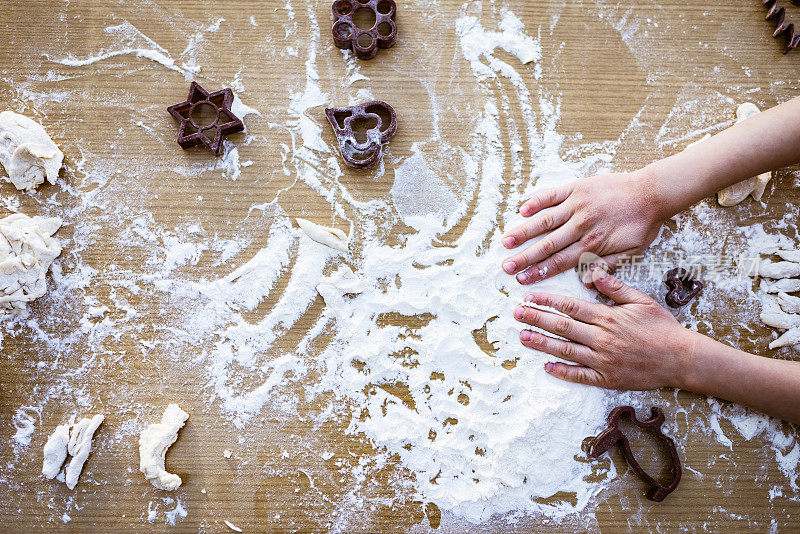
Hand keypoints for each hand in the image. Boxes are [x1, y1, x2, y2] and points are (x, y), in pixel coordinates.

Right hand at [501, 172, 664, 283]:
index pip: (560, 261)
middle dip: (525, 257)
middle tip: (506, 267)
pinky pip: (552, 194)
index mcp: (593, 243)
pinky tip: (522, 210)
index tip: (522, 280)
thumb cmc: (642, 224)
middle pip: (547, 244)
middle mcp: (582, 224)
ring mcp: (578, 204)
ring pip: (545, 220)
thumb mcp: (632, 252)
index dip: (539, 271)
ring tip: (506, 242)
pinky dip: (537, 201)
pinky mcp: (577, 187)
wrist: (653, 193)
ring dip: (524, 231)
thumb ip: (606, 267)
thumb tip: (585, 282)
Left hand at [513, 269, 695, 390]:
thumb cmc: (662, 328)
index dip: (547, 301)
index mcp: (607, 317)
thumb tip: (594, 273)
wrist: (681, 359)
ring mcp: (602, 360)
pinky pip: (579, 376)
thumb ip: (615, 287)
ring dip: (541, 343)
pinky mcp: (607, 379)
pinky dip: (561, 371)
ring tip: (523, 336)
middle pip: (561, 327)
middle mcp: (601, 338)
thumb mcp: (641, 300)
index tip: (529, 296)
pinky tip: (546, 366)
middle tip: (516, 313)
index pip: (570, 306)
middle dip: (536, 318)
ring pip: (565, 350)